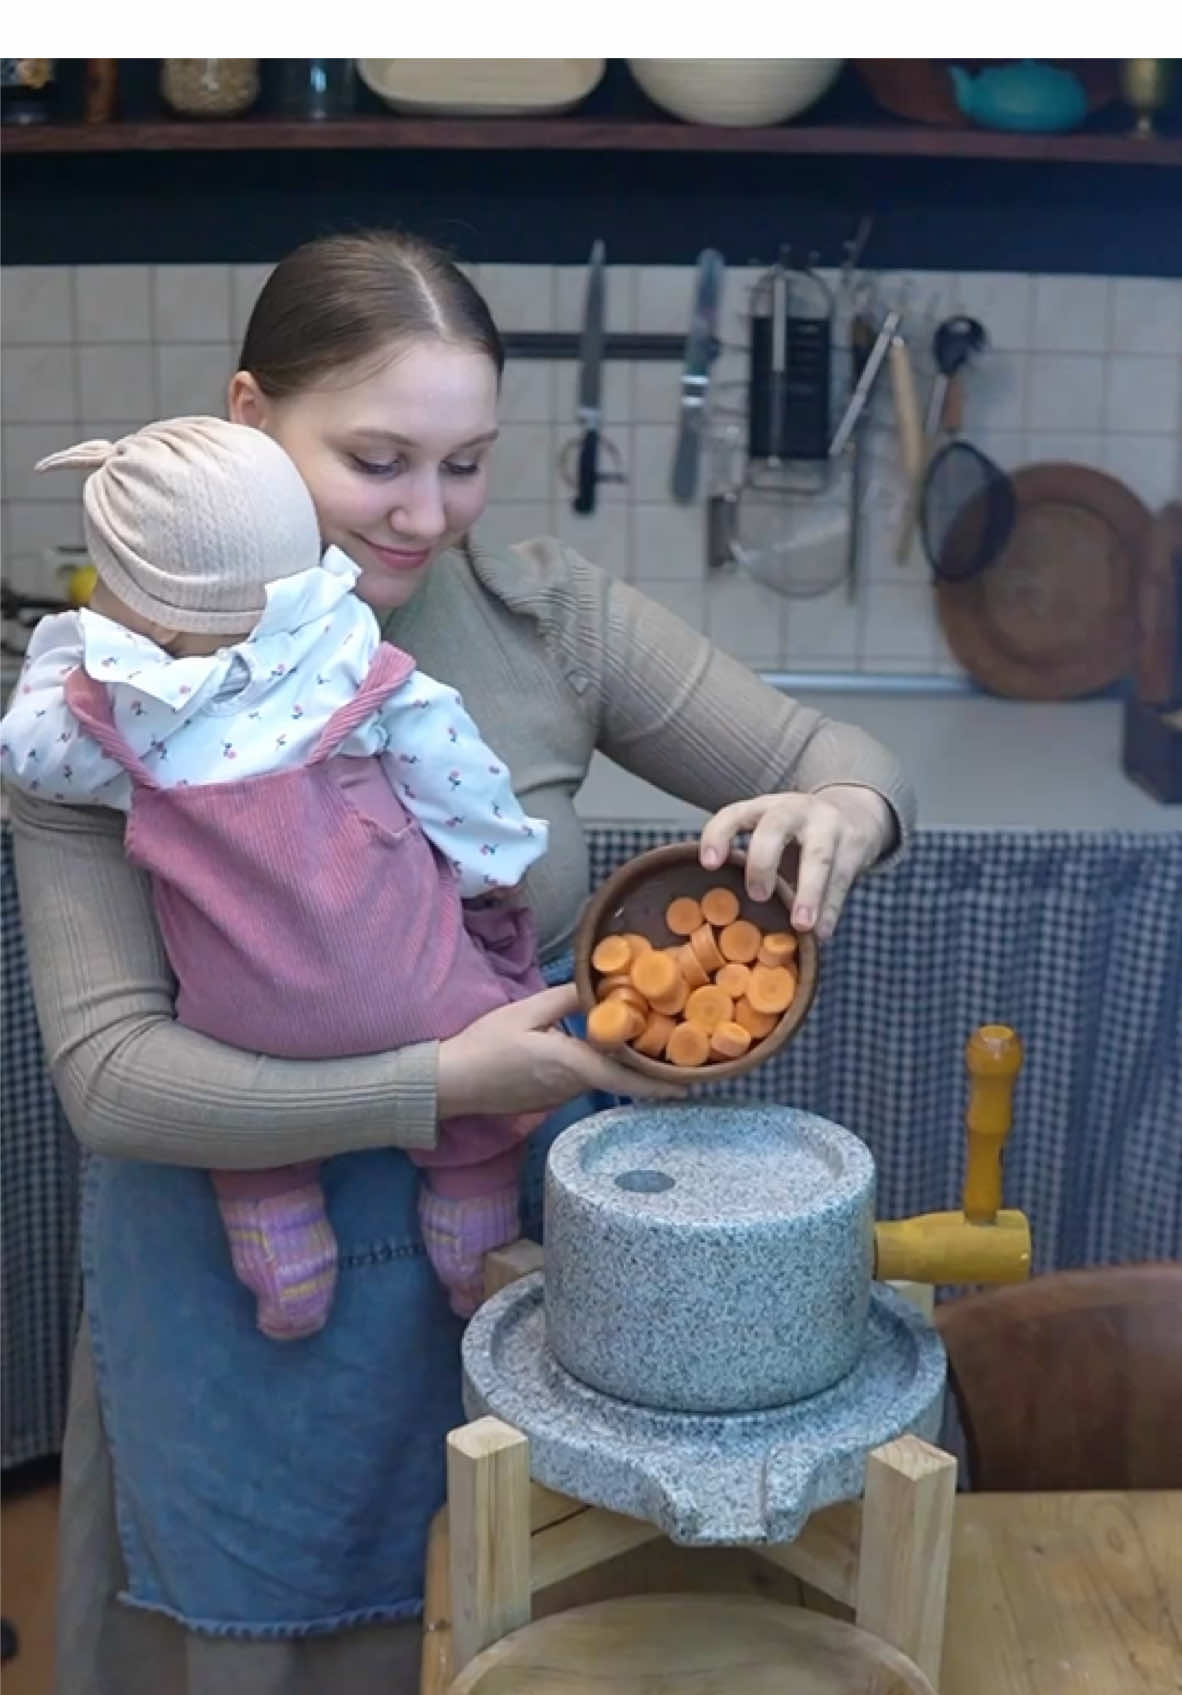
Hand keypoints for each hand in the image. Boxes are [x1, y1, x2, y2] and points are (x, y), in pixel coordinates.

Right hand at [436, 984, 685, 1119]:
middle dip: (645, 1065)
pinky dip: (597, 1067)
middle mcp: (572, 1086)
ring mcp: (559, 1096)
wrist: (452, 1082)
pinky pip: (582, 1081)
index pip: (625, 1077)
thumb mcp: (526, 1011)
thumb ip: (566, 999)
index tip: (688, 1083)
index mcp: (571, 1064)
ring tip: (643, 1040)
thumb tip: (597, 988)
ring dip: (620, 1064)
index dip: (658, 1082)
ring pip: (600, 1078)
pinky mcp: (547, 1098)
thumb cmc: (485, 1044)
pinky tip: (599, 1049)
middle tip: (674, 1047)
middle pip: (618, 1076)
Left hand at [698, 785, 893, 942]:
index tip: (708, 864)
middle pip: (774, 828)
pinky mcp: (854, 844)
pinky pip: (842, 879)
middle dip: (763, 862)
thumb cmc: (797, 836)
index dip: (718, 835)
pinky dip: (831, 908)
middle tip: (757, 896)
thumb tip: (723, 915)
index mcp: (764, 808)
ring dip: (809, 892)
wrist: (855, 813)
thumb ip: (751, 861)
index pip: (734, 813)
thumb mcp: (772, 835)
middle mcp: (794, 810)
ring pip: (818, 856)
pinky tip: (822, 932)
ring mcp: (827, 825)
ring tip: (801, 925)